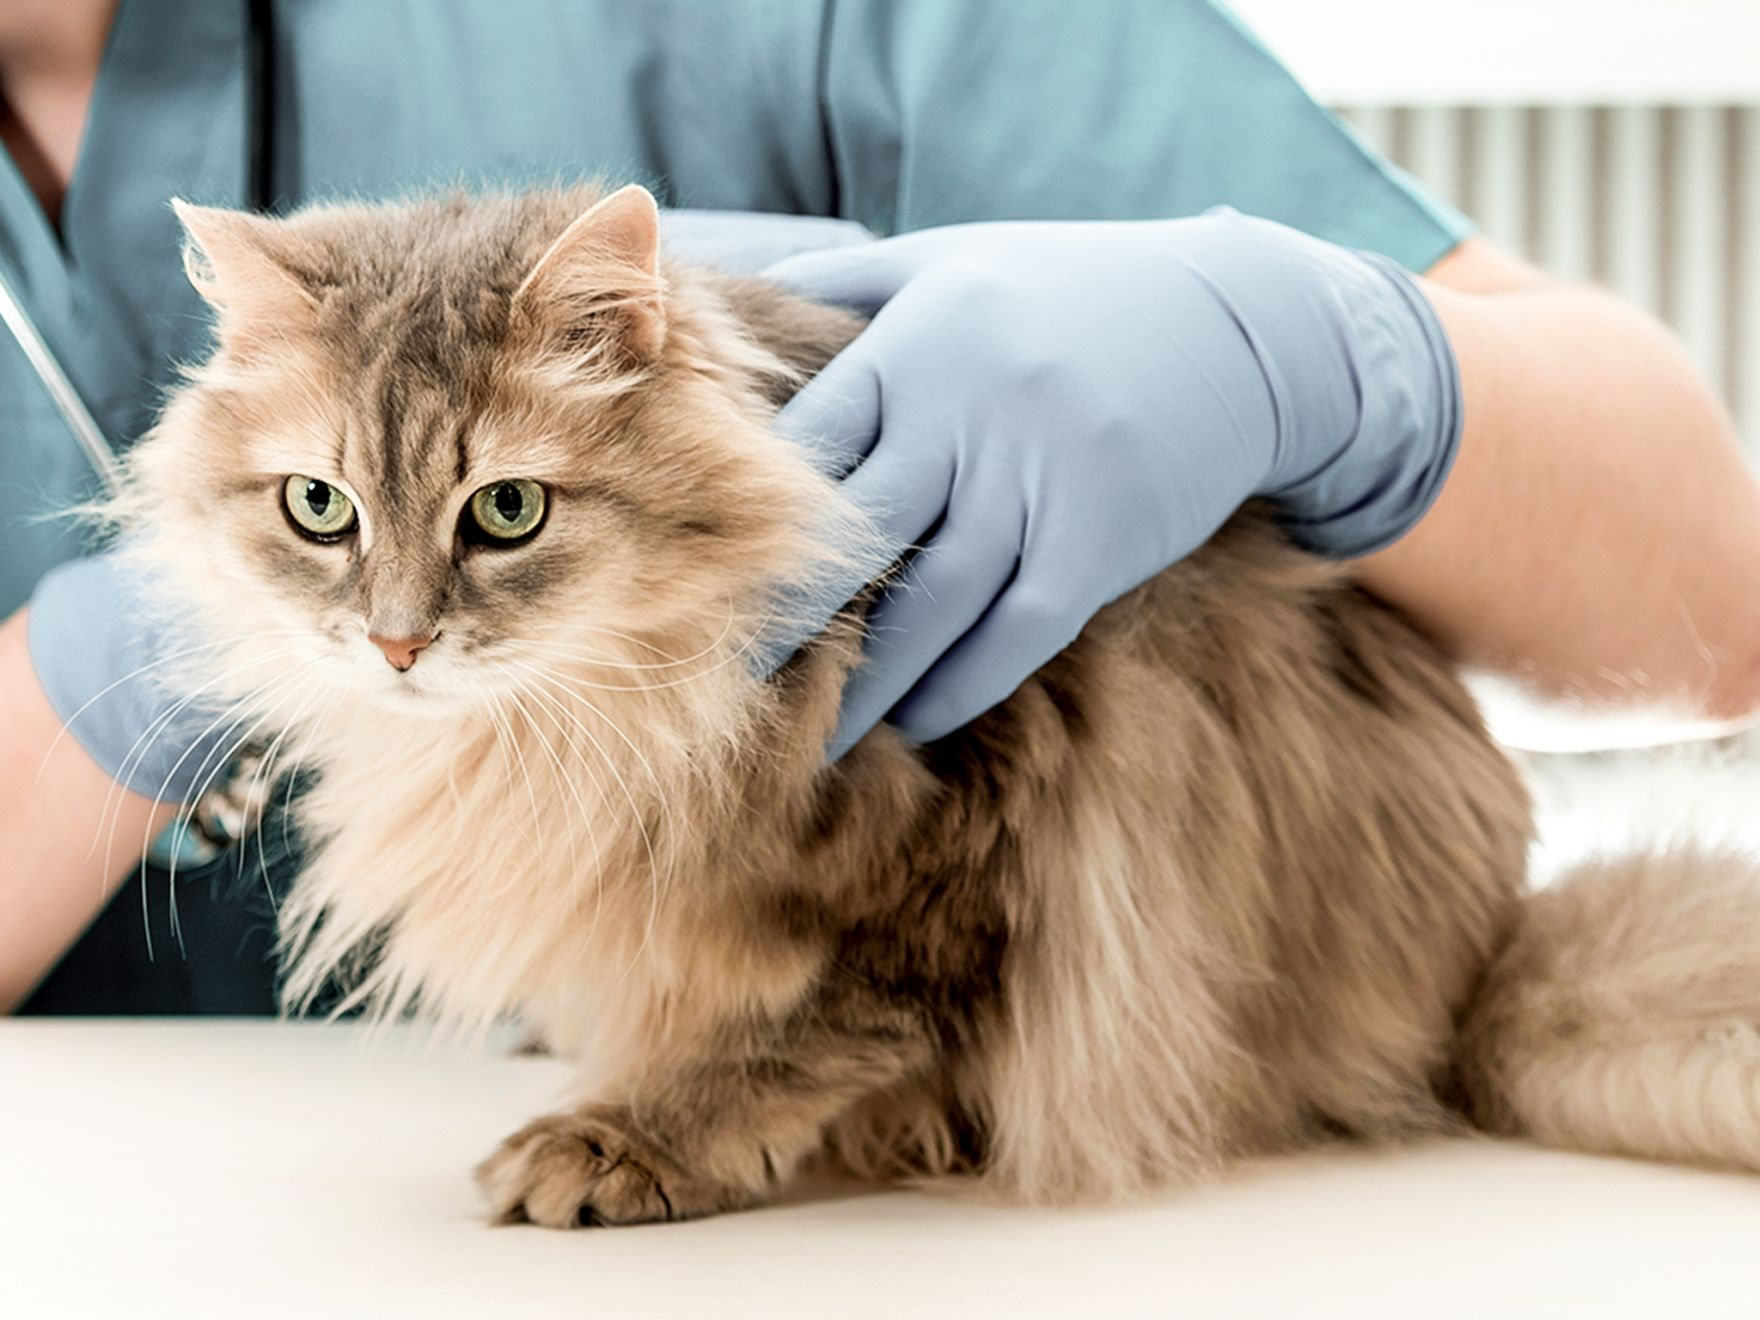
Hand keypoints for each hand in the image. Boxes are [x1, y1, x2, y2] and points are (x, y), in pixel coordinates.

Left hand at [766, 211, 1461, 756]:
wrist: (1241, 321)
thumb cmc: (1075, 289)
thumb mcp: (957, 259)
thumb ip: (848, 282)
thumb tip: (742, 311)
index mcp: (916, 346)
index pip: (805, 450)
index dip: (747, 525)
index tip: (701, 586)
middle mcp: (967, 415)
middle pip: (849, 542)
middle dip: (782, 623)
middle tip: (723, 687)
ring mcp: (1038, 482)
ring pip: (929, 607)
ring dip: (868, 682)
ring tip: (813, 737)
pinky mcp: (1101, 541)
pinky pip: (1015, 635)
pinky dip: (961, 685)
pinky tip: (919, 717)